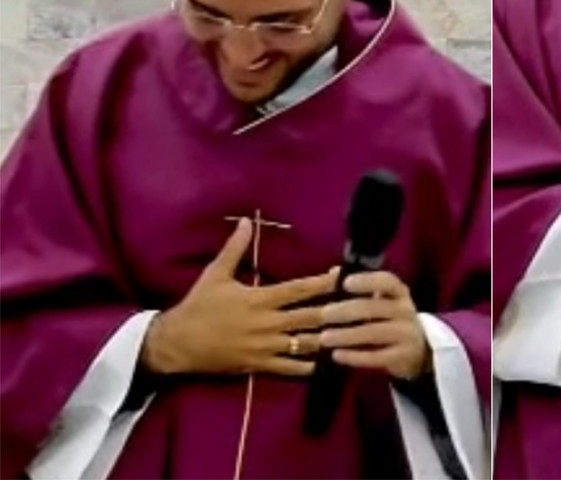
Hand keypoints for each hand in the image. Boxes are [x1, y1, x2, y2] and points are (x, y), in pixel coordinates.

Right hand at [140, 218, 336, 377]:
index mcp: (260, 299)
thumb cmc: (198, 305)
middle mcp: (268, 323)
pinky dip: (308, 366)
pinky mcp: (258, 365)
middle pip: (309, 317)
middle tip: (357, 306)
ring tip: (350, 334)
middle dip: (334, 311)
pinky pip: (289, 368)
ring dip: (327, 339)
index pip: (299, 289)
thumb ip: (235, 247)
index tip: (342, 275)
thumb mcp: (215, 273)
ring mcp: (265, 347)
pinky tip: (326, 363)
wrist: (176, 344)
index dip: (323, 282)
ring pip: (304, 344)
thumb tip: (247, 220)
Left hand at [318, 270, 431, 381]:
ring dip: (346, 335)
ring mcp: (405, 334)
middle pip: (374, 308)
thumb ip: (360, 287)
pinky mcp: (401, 357)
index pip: (386, 281)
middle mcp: (405, 310)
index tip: (345, 283)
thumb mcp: (384, 300)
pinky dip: (354, 356)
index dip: (366, 281)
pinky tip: (336, 355)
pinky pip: (376, 357)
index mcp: (399, 292)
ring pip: (373, 333)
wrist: (419, 349)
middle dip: (346, 311)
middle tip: (323, 315)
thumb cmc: (392, 318)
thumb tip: (333, 272)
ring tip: (324, 337)